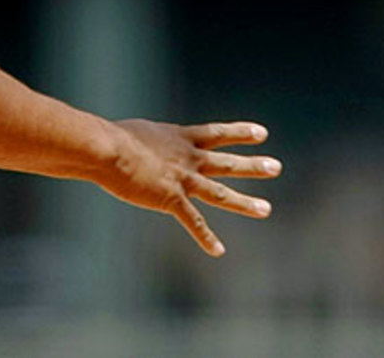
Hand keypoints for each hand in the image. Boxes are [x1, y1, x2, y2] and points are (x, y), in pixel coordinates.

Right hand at [101, 119, 281, 257]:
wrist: (108, 149)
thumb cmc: (112, 136)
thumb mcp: (137, 133)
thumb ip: (147, 142)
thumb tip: (136, 144)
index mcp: (178, 138)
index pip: (215, 133)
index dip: (239, 133)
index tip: (262, 133)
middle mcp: (187, 158)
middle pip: (226, 163)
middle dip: (252, 166)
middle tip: (276, 167)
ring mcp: (182, 179)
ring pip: (220, 193)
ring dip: (245, 203)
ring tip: (267, 208)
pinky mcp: (171, 199)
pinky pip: (193, 221)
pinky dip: (205, 237)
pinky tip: (218, 250)